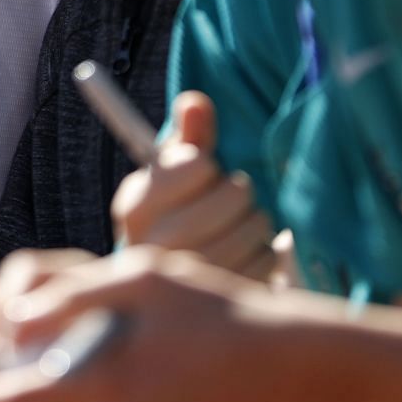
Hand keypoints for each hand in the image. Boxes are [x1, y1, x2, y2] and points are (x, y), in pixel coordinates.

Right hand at [109, 92, 278, 280]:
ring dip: (255, 220)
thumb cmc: (177, 215)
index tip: (197, 174)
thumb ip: (187, 137)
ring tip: (236, 225)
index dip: (204, 164)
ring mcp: (188, 279)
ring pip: (254, 226)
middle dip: (237, 191)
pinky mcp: (220, 298)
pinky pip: (268, 259)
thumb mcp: (173, 176)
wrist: (174, 284)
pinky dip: (266, 252)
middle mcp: (153, 246)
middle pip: (232, 195)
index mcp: (134, 208)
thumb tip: (195, 103)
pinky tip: (245, 255)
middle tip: (226, 200)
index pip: (193, 164)